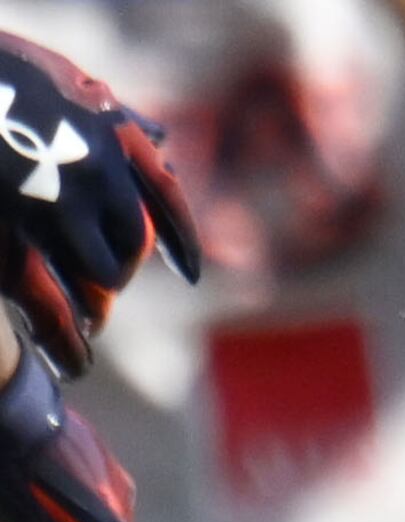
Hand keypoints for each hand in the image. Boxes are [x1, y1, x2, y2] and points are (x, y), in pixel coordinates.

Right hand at [0, 35, 200, 375]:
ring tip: (88, 326)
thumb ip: (97, 109)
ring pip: (98, 279)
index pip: (162, 193)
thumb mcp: (50, 76)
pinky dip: (65, 344)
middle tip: (101, 300)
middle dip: (116, 275)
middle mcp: (95, 167)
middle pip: (130, 244)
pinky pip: (49, 311)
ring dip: (94, 307)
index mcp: (107, 127)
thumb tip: (154, 139)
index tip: (188, 271)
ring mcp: (52, 204)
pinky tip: (73, 364)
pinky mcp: (8, 242)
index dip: (177, 237)